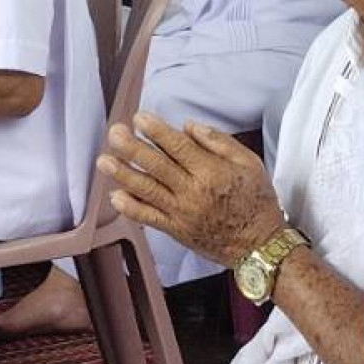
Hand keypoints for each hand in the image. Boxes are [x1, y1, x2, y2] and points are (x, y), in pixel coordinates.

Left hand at [99, 115, 283, 266]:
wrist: (259, 245)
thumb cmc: (257, 200)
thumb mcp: (249, 163)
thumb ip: (219, 142)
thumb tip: (188, 126)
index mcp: (211, 171)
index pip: (177, 146)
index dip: (155, 131)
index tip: (138, 118)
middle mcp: (193, 191)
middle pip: (156, 165)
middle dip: (131, 147)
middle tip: (114, 133)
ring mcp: (182, 212)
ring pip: (146, 190)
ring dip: (123, 174)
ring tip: (104, 160)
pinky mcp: (176, 230)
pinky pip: (149, 217)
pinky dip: (131, 207)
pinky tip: (115, 196)